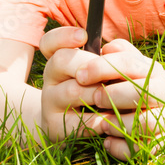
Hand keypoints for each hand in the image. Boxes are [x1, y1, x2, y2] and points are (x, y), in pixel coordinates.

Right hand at [37, 27, 120, 142]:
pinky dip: (99, 119)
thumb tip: (112, 48)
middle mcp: (51, 78)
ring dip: (99, 93)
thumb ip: (115, 56)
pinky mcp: (54, 126)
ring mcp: (49, 102)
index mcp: (61, 60)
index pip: (49, 42)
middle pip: (61, 60)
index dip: (63, 36)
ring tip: (115, 98)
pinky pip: (78, 120)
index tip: (83, 36)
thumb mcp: (106, 72)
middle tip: (111, 77)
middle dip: (92, 66)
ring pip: (72, 90)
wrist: (75, 129)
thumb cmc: (99, 92)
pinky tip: (112, 119)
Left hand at [75, 39, 164, 160]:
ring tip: (101, 124)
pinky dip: (121, 148)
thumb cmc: (134, 79)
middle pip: (142, 92)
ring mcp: (164, 118)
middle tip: (94, 99)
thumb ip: (117, 52)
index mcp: (151, 70)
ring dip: (119, 124)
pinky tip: (106, 141)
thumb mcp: (127, 61)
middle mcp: (162, 93)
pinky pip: (141, 149)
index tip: (80, 75)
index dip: (102, 68)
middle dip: (113, 96)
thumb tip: (105, 50)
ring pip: (146, 124)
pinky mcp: (158, 141)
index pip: (129, 63)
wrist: (164, 102)